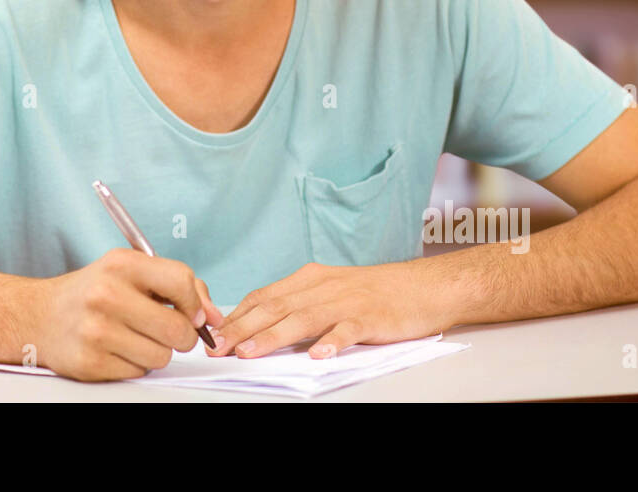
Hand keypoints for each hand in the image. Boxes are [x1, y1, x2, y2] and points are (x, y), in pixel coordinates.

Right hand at [28, 248, 224, 380]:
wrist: (40, 316)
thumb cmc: (94, 291)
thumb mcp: (130, 271)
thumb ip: (177, 285)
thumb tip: (212, 317)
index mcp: (121, 264)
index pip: (181, 280)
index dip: (195, 302)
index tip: (193, 313)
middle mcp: (107, 295)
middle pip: (177, 329)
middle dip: (182, 336)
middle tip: (170, 332)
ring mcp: (96, 331)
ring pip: (161, 356)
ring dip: (156, 351)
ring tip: (135, 337)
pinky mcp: (89, 363)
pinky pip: (138, 373)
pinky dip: (134, 364)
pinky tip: (116, 348)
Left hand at [206, 261, 451, 359]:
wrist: (424, 287)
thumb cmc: (376, 293)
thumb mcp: (332, 291)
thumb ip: (300, 305)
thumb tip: (262, 326)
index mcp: (310, 279)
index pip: (264, 296)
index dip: (237, 315)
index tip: (213, 333)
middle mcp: (323, 287)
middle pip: (275, 307)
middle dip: (242, 328)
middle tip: (218, 348)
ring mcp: (346, 302)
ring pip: (303, 319)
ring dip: (273, 336)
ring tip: (250, 352)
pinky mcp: (371, 318)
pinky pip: (348, 331)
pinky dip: (332, 343)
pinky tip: (318, 356)